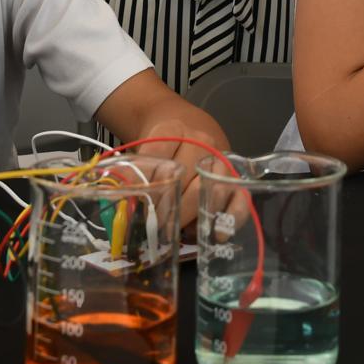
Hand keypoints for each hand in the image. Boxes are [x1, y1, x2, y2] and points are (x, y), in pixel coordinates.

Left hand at [134, 116, 225, 233]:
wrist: (191, 130)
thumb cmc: (164, 148)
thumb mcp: (147, 149)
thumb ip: (137, 172)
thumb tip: (123, 199)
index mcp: (173, 128)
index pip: (156, 153)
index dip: (144, 179)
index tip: (134, 201)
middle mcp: (201, 141)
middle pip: (184, 175)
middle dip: (167, 205)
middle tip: (154, 225)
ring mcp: (221, 159)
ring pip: (210, 189)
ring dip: (191, 214)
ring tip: (175, 231)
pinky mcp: (236, 178)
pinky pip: (239, 198)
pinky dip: (230, 218)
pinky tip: (216, 234)